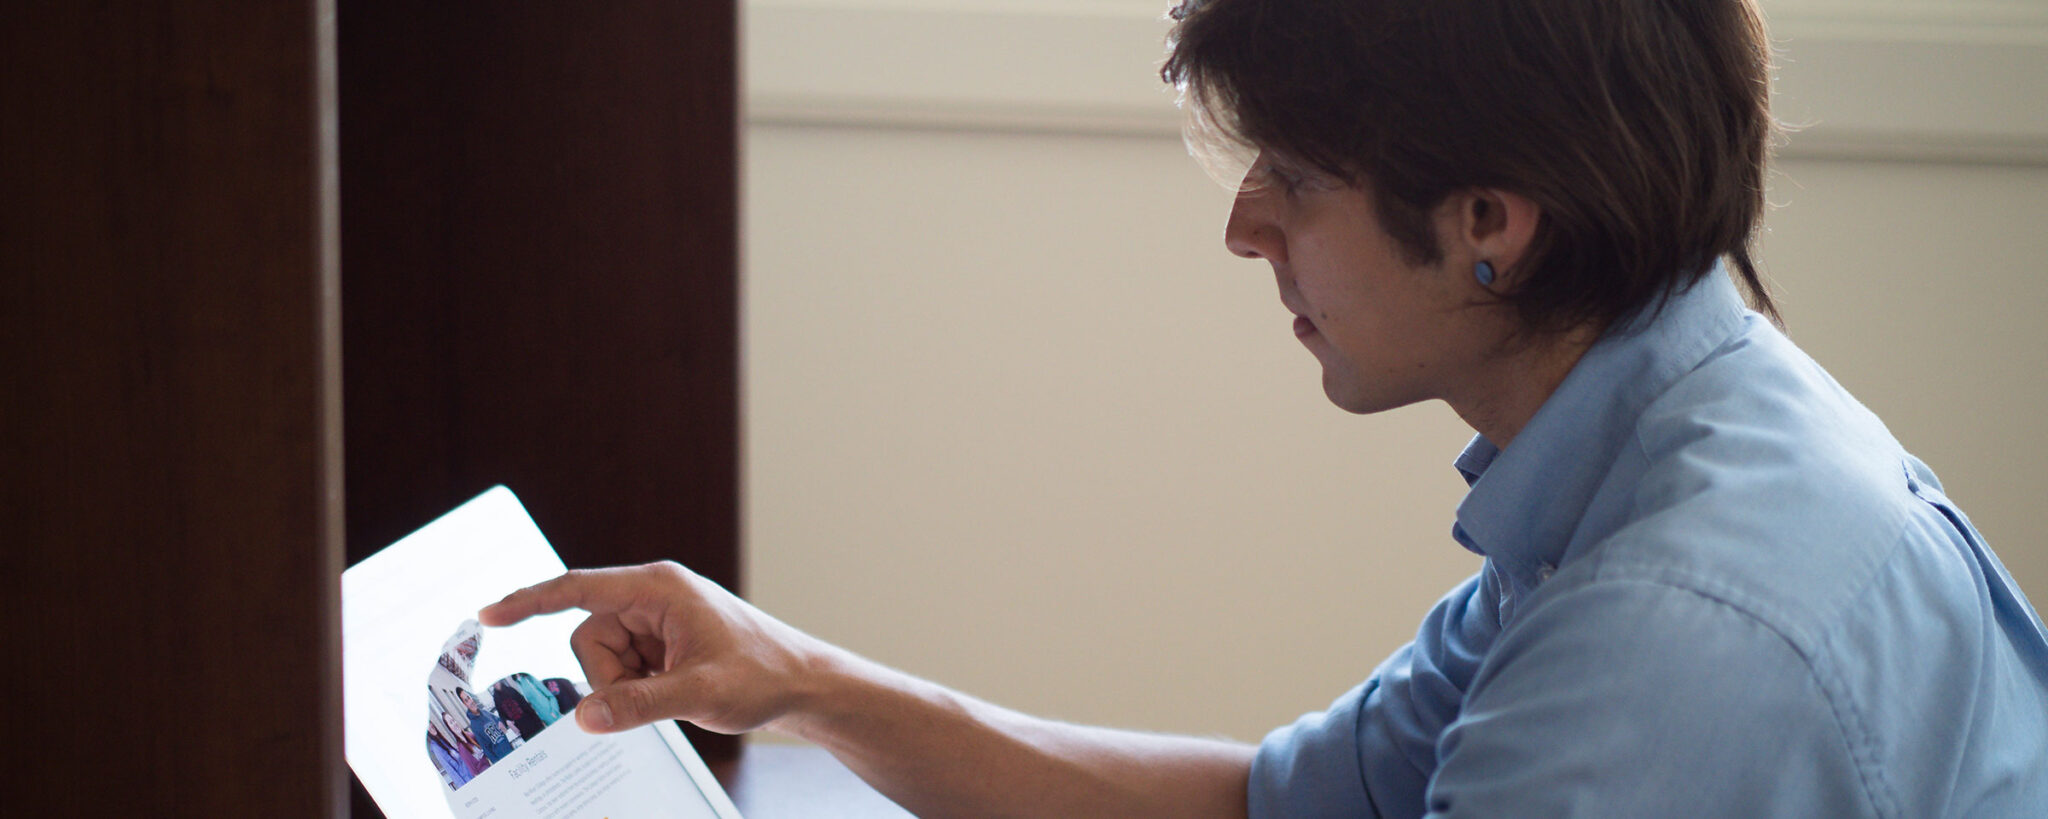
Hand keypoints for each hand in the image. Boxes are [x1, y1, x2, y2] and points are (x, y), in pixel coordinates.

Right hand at [478, 561, 824, 735]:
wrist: (800, 683)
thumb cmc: (763, 675)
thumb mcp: (701, 694)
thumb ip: (640, 704)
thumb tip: (584, 717)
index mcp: (659, 588)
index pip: (577, 589)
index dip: (529, 601)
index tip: (490, 615)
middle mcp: (652, 597)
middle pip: (588, 637)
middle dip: (607, 676)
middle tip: (655, 693)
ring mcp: (655, 621)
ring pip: (601, 659)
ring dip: (625, 686)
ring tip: (674, 691)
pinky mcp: (660, 643)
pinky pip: (621, 670)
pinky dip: (636, 689)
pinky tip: (673, 692)